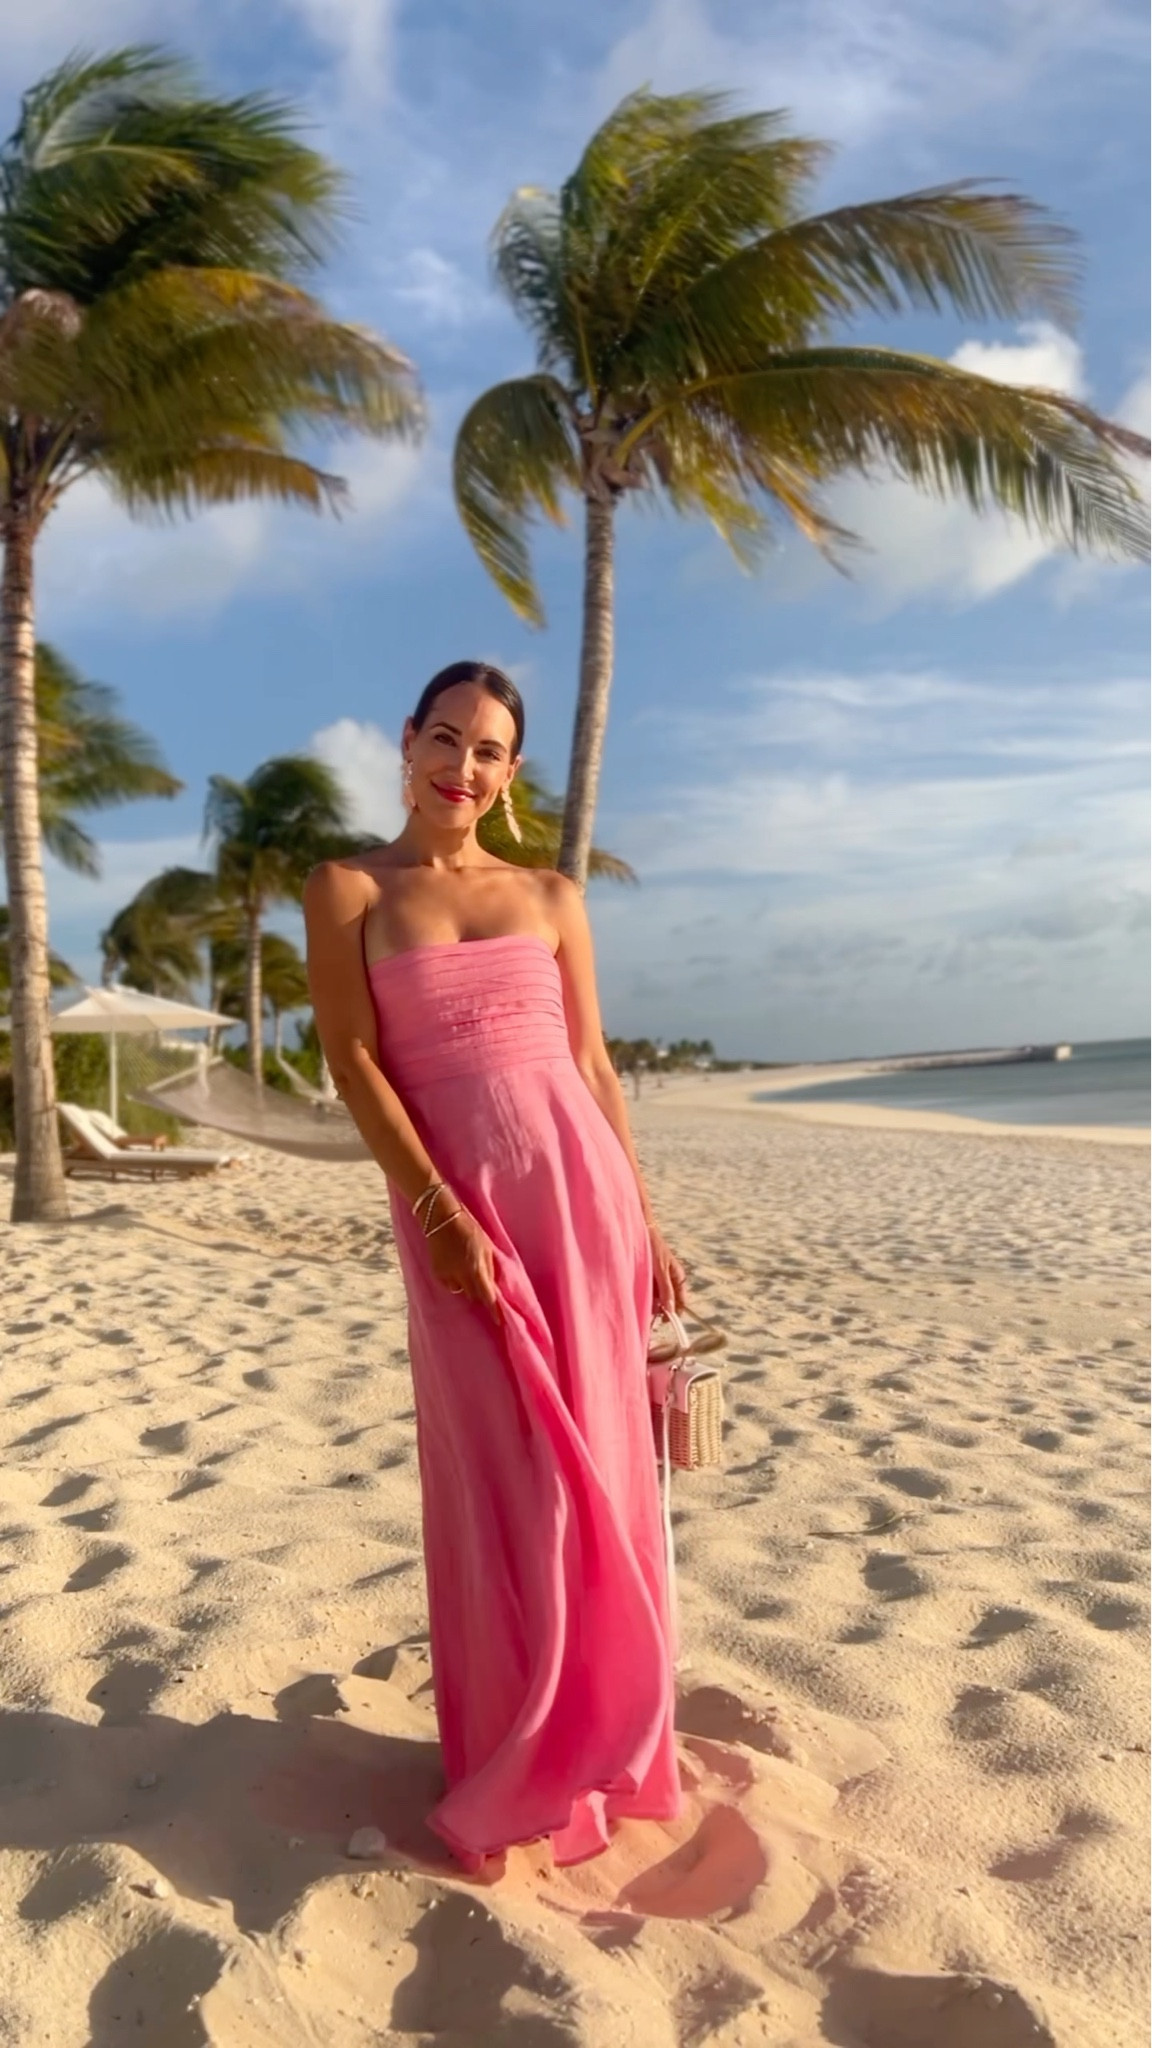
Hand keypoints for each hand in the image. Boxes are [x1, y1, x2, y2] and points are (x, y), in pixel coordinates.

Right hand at [422, 1202, 501, 1323]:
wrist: (440, 1218)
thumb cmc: (469, 1228)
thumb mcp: (486, 1246)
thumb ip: (489, 1268)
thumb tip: (492, 1286)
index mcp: (476, 1268)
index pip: (487, 1296)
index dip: (494, 1310)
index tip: (499, 1321)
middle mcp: (461, 1275)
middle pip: (474, 1295)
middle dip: (480, 1292)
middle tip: (482, 1281)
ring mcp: (447, 1275)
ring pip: (461, 1290)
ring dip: (467, 1286)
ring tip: (466, 1269)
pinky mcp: (437, 1273)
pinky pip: (449, 1285)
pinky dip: (454, 1280)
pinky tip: (454, 1266)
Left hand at [647, 1221, 686, 1314]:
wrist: (642, 1231)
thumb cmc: (654, 1249)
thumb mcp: (661, 1271)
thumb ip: (666, 1290)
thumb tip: (671, 1310)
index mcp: (679, 1278)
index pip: (681, 1302)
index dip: (674, 1312)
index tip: (663, 1321)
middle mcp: (671, 1280)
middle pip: (670, 1301)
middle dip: (661, 1308)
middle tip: (650, 1314)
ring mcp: (661, 1279)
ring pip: (659, 1298)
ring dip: (652, 1303)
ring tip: (642, 1304)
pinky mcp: (651, 1277)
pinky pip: (651, 1292)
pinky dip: (647, 1296)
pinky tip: (639, 1296)